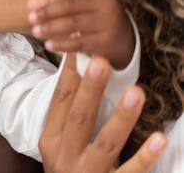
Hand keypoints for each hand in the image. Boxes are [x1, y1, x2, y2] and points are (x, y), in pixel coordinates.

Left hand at [27, 0, 133, 68]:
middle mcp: (107, 2)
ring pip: (74, 24)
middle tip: (30, 17)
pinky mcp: (106, 42)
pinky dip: (62, 44)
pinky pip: (79, 43)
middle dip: (48, 11)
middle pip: (71, 5)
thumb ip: (55, 1)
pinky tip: (49, 45)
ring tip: (35, 31)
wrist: (123, 37)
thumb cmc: (93, 13)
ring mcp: (109, 22)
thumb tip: (30, 3)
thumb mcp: (80, 2)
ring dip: (51, 28)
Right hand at [39, 53, 166, 172]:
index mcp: (50, 140)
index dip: (69, 75)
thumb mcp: (59, 145)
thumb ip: (68, 116)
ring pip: (105, 143)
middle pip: (79, 118)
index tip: (79, 50)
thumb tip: (79, 72)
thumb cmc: (69, 171)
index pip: (59, 102)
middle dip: (91, 89)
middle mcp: (65, 156)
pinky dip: (144, 157)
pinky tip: (160, 139)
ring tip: (137, 93)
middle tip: (101, 62)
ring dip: (121, 117)